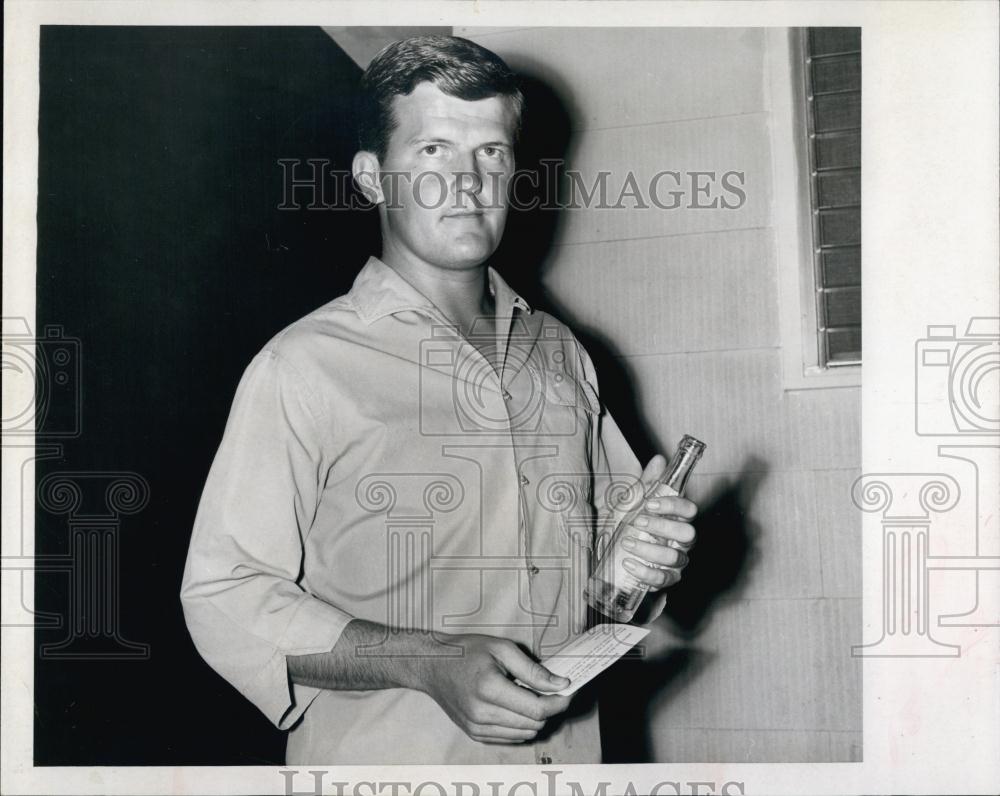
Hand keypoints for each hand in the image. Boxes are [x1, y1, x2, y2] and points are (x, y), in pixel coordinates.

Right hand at [416, 633, 571, 743]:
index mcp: (489, 688)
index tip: (569, 690)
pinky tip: (516, 706)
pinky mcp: (475, 734)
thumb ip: (533, 670)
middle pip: (534, 723)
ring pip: (525, 733)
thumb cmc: (467, 652)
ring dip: (535, 718)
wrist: (432, 666)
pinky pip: (511, 738)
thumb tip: (560, 685)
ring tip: (530, 695)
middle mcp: (482, 713)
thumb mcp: (502, 648)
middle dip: (549, 707)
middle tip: (550, 688)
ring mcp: (477, 727)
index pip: (537, 709)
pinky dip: (521, 725)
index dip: (559, 702)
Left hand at [611, 455, 697, 591]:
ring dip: (649, 550)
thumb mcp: (631, 503)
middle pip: (688, 533)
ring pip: (675, 558)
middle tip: (637, 522)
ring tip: (626, 543)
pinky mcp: (667, 580)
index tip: (649, 503)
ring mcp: (677, 562)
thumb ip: (647, 483)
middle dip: (662, 527)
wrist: (610, 556)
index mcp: (676, 519)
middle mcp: (682, 541)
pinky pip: (663, 579)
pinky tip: (628, 563)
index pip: (689, 510)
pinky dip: (645, 572)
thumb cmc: (626, 526)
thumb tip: (660, 460)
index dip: (674, 506)